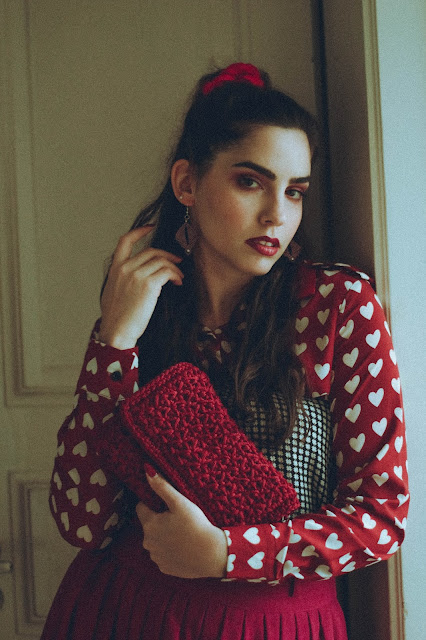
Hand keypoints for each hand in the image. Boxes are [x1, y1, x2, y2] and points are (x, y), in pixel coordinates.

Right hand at [99, 227, 183, 348]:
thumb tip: (137, 279)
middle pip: (151, 251)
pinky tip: (178, 283)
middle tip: (177, 263)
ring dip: (174, 267)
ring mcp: (136, 275)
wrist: (117, 331)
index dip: (140, 231)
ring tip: (179, 278)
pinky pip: (168, 272)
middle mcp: (125, 268)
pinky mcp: (148, 284)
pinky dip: (176, 275)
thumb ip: (122, 280)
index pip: (126, 241)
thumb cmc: (117, 318)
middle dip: (167, 255)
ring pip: (162, 260)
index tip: (150, 227)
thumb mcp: (112, 292)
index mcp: (115, 268)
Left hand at [136, 469, 227, 578]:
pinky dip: (170, 550)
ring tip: (182, 533)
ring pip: (155, 541)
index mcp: (149, 524)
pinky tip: (183, 546)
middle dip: (159, 521)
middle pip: (149, 525)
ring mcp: (156, 557)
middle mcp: (147, 542)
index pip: (141, 508)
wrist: (212, 555)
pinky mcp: (164, 568)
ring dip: (164, 536)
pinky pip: (163, 555)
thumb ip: (162, 487)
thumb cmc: (196, 526)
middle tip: (178, 519)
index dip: (153, 504)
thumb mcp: (180, 502)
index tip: (167, 505)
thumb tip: (147, 470)